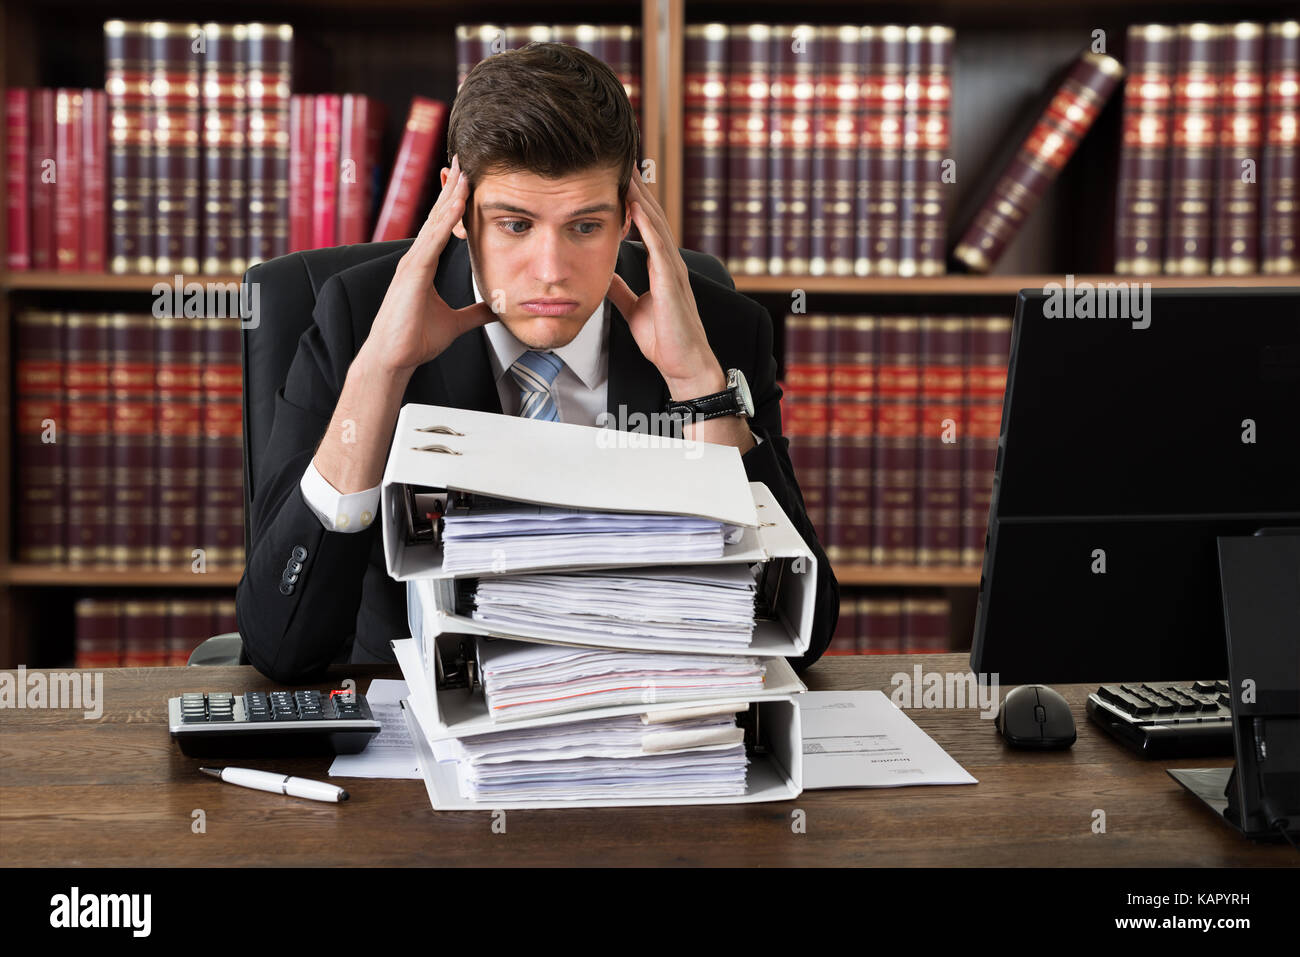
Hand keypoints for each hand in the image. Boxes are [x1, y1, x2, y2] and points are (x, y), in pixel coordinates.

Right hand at [360, 154, 497, 374]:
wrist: (393, 359)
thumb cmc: (415, 340)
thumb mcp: (456, 322)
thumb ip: (475, 312)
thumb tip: (495, 308)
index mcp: (423, 266)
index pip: (441, 227)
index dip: (453, 203)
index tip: (466, 182)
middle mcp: (416, 259)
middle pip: (436, 216)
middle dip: (451, 188)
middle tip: (463, 162)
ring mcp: (412, 264)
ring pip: (434, 222)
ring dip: (450, 197)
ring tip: (464, 173)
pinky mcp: (413, 274)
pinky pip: (432, 241)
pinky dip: (445, 221)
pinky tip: (456, 204)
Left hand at [606, 175, 753, 454]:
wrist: (684, 365)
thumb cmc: (665, 340)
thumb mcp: (634, 309)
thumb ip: (622, 290)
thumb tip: (605, 275)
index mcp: (660, 267)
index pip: (644, 225)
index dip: (631, 200)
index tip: (616, 176)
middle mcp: (668, 263)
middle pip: (651, 216)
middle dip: (636, 187)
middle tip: (621, 158)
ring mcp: (672, 270)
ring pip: (655, 223)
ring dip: (640, 196)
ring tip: (627, 169)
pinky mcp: (671, 282)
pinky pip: (658, 246)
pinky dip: (646, 224)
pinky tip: (635, 205)